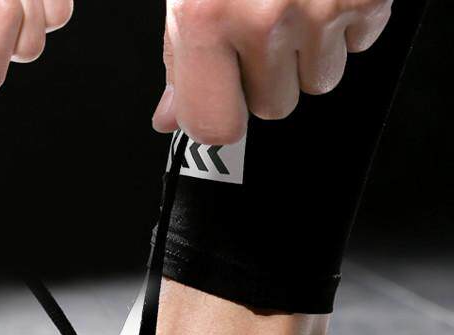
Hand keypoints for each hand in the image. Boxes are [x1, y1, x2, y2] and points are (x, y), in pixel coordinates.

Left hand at [152, 0, 392, 142]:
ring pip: (320, 81)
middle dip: (267, 78)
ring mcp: (322, 5)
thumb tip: (171, 117)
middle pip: (273, 107)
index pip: (215, 126)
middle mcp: (265, 17)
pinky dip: (347, 21)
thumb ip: (180, 57)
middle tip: (260, 27)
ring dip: (309, 52)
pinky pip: (360, 42)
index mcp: (207, 16)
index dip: (219, 121)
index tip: (221, 106)